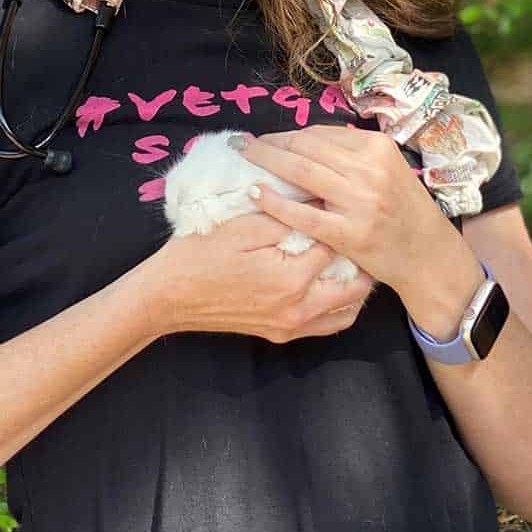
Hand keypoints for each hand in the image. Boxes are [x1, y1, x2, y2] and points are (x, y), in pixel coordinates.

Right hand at [140, 209, 373, 342]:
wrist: (169, 295)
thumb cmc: (201, 254)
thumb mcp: (244, 225)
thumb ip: (287, 214)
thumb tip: (319, 196)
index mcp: (293, 278)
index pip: (336, 243)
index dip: (339, 219)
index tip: (342, 202)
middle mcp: (299, 308)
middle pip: (355, 285)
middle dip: (361, 257)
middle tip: (358, 231)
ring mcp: (292, 326)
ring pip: (348, 311)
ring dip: (356, 286)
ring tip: (353, 259)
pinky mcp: (282, 335)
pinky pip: (328, 326)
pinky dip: (340, 307)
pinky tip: (333, 284)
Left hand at [241, 127, 459, 298]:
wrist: (426, 254)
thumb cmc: (403, 209)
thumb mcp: (388, 168)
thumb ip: (353, 153)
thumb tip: (306, 141)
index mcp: (378, 148)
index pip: (320, 134)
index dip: (287, 135)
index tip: (266, 138)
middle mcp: (370, 170)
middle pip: (306, 148)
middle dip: (269, 144)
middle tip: (242, 144)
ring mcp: (360, 202)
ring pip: (302, 173)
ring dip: (266, 162)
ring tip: (242, 158)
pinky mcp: (350, 233)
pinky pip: (303, 214)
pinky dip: (275, 202)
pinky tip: (256, 195)